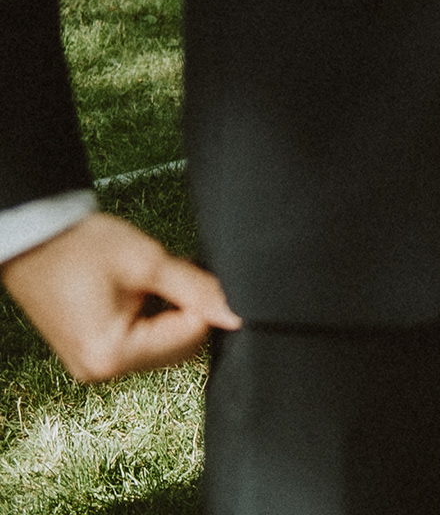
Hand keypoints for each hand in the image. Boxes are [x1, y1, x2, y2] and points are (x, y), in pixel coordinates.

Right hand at [2, 212, 235, 381]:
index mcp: (111, 355)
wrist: (34, 239)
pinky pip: (138, 342)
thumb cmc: (79, 248)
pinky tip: (139, 293)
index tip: (198, 276)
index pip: (190, 338)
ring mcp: (93, 364)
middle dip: (186, 311)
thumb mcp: (147, 262)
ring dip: (168, 314)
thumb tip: (235, 313)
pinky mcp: (90, 352)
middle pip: (177, 348)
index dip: (203, 304)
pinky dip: (150, 318)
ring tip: (148, 282)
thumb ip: (196, 289)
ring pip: (160, 346)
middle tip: (171, 275)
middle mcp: (100, 370)